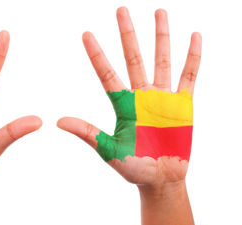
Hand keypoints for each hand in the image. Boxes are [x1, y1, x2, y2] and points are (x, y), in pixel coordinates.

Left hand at [57, 7, 201, 188]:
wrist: (160, 180)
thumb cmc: (133, 168)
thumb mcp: (109, 150)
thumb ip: (87, 133)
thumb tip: (58, 121)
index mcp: (122, 105)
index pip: (106, 74)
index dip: (96, 54)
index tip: (85, 34)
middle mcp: (141, 96)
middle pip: (133, 58)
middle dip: (127, 35)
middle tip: (120, 10)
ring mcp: (163, 98)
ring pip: (161, 60)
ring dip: (160, 36)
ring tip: (158, 12)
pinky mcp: (183, 104)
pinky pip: (189, 76)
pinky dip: (192, 56)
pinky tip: (193, 36)